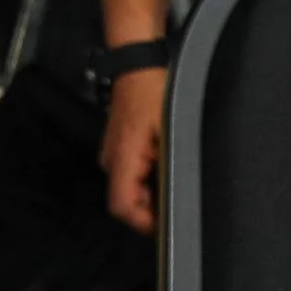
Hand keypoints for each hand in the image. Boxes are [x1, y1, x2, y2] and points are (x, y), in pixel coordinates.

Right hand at [102, 67, 166, 231]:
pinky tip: (163, 166)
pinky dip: (146, 179)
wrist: (136, 67)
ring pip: (128, 188)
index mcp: (123, 158)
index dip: (143, 223)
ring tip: (173, 178)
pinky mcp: (117, 148)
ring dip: (149, 192)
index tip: (167, 224)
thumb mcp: (170, 129)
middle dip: (150, 207)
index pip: (121, 206)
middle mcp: (112, 160)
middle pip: (125, 201)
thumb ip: (169, 164)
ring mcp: (112, 154)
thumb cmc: (153, 92)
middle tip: (178, 199)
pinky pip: (130, 174)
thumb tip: (176, 193)